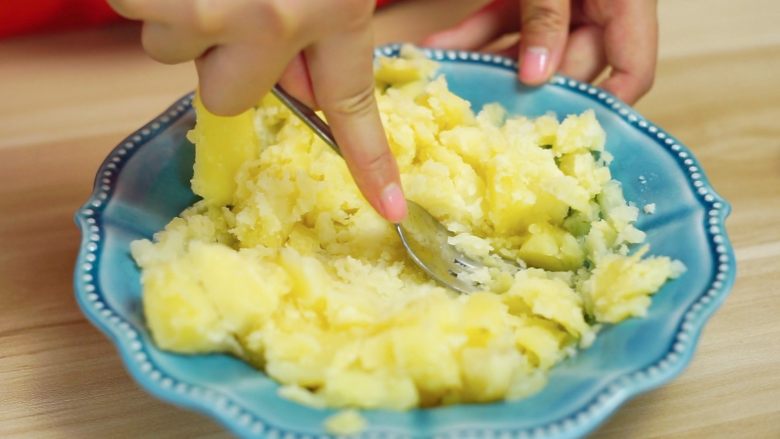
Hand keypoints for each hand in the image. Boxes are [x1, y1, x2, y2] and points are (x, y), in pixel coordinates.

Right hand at [108, 0, 406, 221]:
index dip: (372, 166)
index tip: (393, 211)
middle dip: (216, 56)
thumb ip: (311, 30)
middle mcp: (271, 20)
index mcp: (332, 11)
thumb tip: (294, 87)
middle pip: (220, 96)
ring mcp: (211, 6)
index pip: (353, 107)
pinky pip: (134, 9)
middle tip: (227, 3)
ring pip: (168, 48)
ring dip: (177, 14)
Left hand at [423, 0, 658, 103]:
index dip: (606, 106)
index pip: (633, 71)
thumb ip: (547, 16)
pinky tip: (439, 50)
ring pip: (529, 51)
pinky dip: (474, 37)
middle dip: (527, 89)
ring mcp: (561, 1)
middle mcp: (597, 6)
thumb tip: (537, 76)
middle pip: (571, 67)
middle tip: (489, 111)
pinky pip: (503, 24)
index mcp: (624, 0)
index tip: (564, 133)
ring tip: (451, 82)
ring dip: (489, 66)